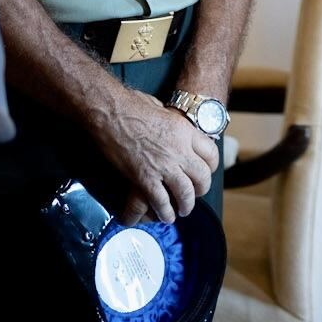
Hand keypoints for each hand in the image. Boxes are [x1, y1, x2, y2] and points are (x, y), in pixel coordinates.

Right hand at [86, 82, 221, 223]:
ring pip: (184, 193)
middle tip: (195, 195)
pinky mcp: (145, 178)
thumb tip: (172, 131)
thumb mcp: (163, 110)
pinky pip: (161, 201)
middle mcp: (180, 150)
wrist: (111, 113)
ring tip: (182, 211)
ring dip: (185, 205)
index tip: (205, 172)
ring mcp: (164, 166)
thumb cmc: (132, 105)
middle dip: (200, 190)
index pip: (211, 154)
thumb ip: (173, 125)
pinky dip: (165, 211)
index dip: (211, 167)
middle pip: (201, 177)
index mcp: (186, 131)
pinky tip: (165, 215)